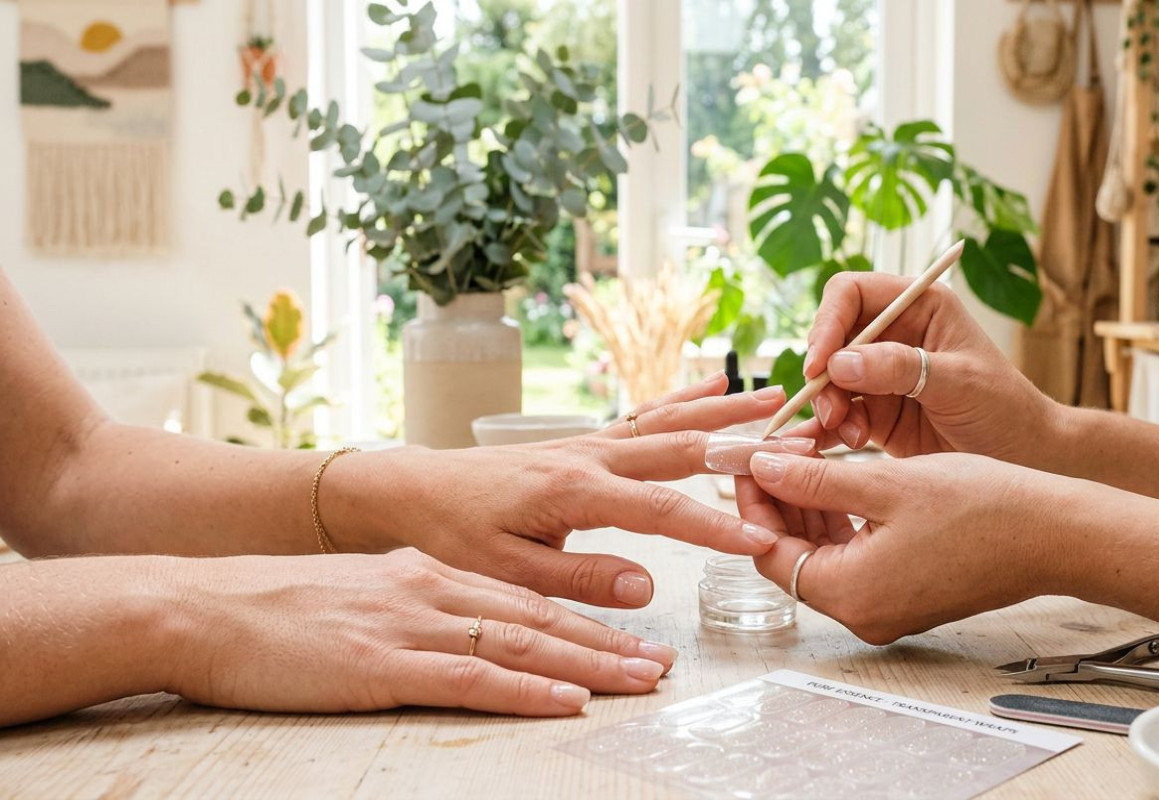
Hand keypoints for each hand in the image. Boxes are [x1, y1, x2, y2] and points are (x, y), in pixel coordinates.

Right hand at [165, 548, 677, 716]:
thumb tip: (461, 626)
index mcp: (429, 574)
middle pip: (541, 621)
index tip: (634, 641)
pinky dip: (524, 692)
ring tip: (643, 681)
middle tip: (663, 665)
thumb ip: (414, 605)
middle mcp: (432, 591)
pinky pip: (470, 680)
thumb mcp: (360, 595)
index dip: (588, 623)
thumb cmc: (275, 607)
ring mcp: (410, 625)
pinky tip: (565, 702)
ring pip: (521, 646)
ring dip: (589, 666)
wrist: (202, 605)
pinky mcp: (382, 664)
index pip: (526, 600)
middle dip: (608, 645)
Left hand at [329, 374, 805, 608]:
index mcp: (575, 490)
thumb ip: (578, 578)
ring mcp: (591, 441)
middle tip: (800, 443)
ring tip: (777, 396)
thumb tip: (647, 586)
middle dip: (743, 449)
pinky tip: (714, 382)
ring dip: (725, 410)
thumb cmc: (454, 533)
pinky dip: (683, 397)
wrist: (414, 490)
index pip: (661, 509)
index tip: (761, 538)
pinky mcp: (586, 440)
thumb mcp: (506, 571)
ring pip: (670, 421)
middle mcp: (591, 455)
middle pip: (681, 449)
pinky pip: (645, 413)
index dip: (714, 526)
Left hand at [736, 451, 1072, 643]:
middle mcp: (864, 613)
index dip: (753, 502)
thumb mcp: (886, 483)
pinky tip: (842, 481)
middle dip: (780, 502)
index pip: (771, 552)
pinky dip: (843, 522)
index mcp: (851, 593)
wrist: (1056, 533)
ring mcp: (888, 608)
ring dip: (810, 508)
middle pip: (794, 556)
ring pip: (824, 555)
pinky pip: (857, 559)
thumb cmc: (982, 507)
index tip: (749, 458)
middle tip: (775, 451)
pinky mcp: (909, 595)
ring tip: (807, 457)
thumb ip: (814, 479)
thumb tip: (760, 468)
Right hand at [797, 273, 1054, 462]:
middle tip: (830, 411)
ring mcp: (881, 374)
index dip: (827, 323)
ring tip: (851, 434)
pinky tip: (844, 444)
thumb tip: (840, 363)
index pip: (851, 294)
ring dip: (829, 407)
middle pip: (832, 339)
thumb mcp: (959, 382)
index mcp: (918, 306)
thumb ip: (901, 368)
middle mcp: (894, 334)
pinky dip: (833, 429)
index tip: (820, 364)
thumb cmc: (1005, 408)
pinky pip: (838, 413)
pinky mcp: (875, 412)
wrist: (1023, 457)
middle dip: (823, 375)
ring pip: (829, 380)